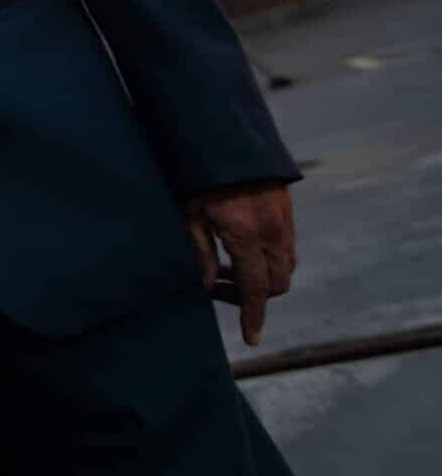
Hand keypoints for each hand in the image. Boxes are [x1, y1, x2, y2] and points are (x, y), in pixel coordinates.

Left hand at [187, 180, 296, 344]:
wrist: (225, 135)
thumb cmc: (197, 172)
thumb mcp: (188, 211)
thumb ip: (200, 251)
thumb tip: (207, 286)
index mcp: (246, 233)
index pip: (256, 288)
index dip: (253, 316)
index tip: (252, 339)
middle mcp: (272, 229)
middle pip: (276, 283)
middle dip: (251, 297)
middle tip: (217, 289)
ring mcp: (284, 219)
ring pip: (285, 267)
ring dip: (261, 278)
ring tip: (224, 270)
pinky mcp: (286, 210)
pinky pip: (287, 248)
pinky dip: (269, 260)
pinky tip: (240, 252)